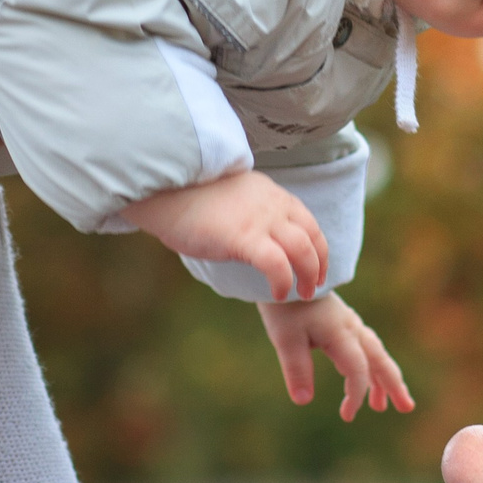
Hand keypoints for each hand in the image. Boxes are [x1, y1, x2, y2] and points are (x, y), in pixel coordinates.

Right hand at [124, 170, 326, 303]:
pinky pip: (276, 264)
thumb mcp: (230, 197)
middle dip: (318, 265)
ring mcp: (260, 219)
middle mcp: (272, 204)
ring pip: (303, 250)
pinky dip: (283, 282)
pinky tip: (277, 293)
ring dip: (307, 275)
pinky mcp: (243, 236)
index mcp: (270, 194)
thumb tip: (247, 234)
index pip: (308, 221)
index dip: (318, 247)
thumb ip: (247, 212)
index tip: (316, 267)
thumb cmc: (186, 196)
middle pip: (312, 236)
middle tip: (313, 287)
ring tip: (301, 295)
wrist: (163, 187)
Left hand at [257, 293, 413, 419]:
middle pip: (379, 360)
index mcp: (340, 333)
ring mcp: (349, 325)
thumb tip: (303, 401)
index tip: (346, 416)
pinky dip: (369, 367)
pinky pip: (364, 349)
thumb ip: (296, 369)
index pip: (358, 369)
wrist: (284, 272)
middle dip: (393, 385)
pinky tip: (365, 381)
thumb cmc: (284, 307)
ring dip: (383, 379)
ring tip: (384, 406)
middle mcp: (351, 329)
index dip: (357, 394)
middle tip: (407, 408)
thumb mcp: (284, 338)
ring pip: (375, 354)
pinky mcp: (343, 323)